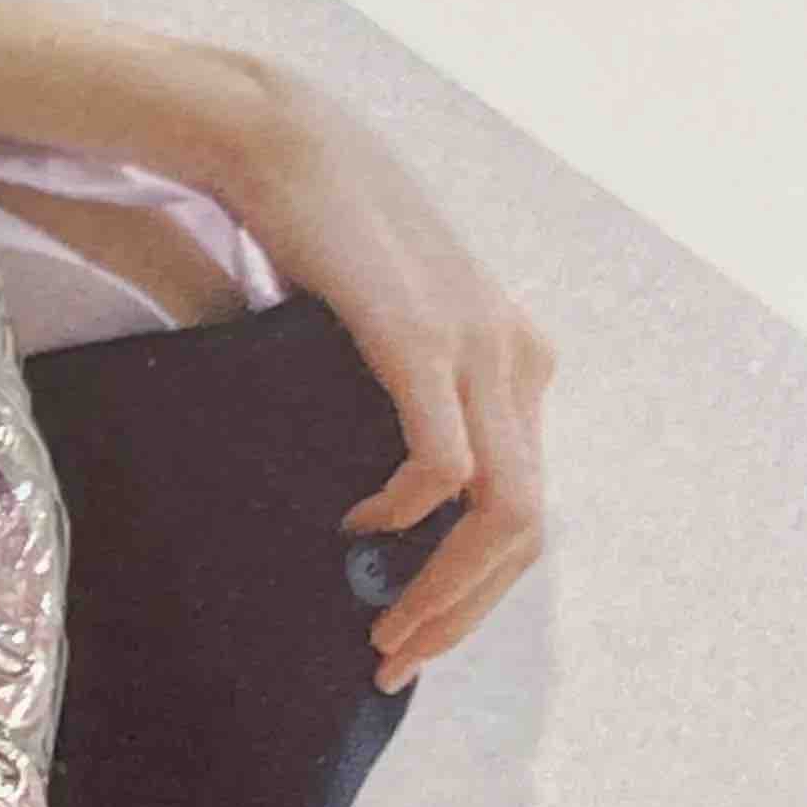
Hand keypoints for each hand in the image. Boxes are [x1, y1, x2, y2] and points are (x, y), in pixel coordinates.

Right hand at [225, 78, 554, 686]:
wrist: (279, 146)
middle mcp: (517, 359)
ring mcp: (481, 349)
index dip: (472, 593)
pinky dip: (402, 514)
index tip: (405, 639)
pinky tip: (356, 525)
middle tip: (391, 661)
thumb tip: (366, 512)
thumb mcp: (375, 338)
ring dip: (443, 589)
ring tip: (380, 625)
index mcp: (513, 361)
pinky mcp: (427, 343)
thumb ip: (393, 408)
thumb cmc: (309, 243)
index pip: (523, 510)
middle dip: (461, 612)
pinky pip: (443, 466)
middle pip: (526, 530)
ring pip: (503, 513)